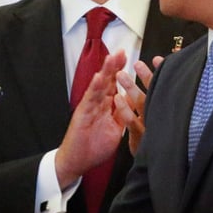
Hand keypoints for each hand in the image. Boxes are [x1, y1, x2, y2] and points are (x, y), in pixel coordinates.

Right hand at [54, 50, 134, 187]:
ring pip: (99, 86)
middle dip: (114, 66)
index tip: (131, 60)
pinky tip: (99, 77)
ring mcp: (89, 107)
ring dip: (105, 71)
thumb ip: (123, 116)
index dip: (122, 73)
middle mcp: (97, 104)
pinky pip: (90, 99)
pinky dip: (94, 87)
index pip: (115, 86)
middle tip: (121, 51)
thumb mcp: (115, 130)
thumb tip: (134, 105)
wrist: (77, 161)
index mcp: (106, 107)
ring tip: (112, 58)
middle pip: (107, 81)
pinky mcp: (82, 114)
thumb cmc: (94, 147)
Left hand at [117, 56, 162, 154]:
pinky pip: (132, 122)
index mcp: (159, 112)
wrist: (150, 168)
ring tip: (122, 74)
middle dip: (147, 77)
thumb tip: (160, 90)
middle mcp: (157, 118)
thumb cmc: (156, 147)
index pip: (159, 89)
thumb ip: (159, 107)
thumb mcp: (157, 126)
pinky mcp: (141, 138)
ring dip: (132, 88)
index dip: (158, 74)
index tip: (157, 60)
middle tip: (139, 63)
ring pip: (142, 104)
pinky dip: (125, 110)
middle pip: (153, 93)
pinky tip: (118, 98)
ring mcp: (150, 127)